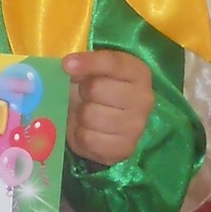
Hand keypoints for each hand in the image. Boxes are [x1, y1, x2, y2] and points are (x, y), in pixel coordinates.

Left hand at [64, 50, 152, 165]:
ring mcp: (137, 126)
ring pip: (90, 115)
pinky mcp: (125, 149)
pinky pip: (88, 139)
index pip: (113, 63)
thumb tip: (68, 65)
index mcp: (139, 72)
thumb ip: (83, 65)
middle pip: (96, 88)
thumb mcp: (91, 72)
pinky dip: (81, 135)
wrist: (104, 125)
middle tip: (84, 96)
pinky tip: (87, 131)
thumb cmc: (96, 91)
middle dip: (82, 92)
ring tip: (86, 114)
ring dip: (80, 115)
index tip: (66, 64)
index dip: (88, 63)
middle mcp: (144, 98)